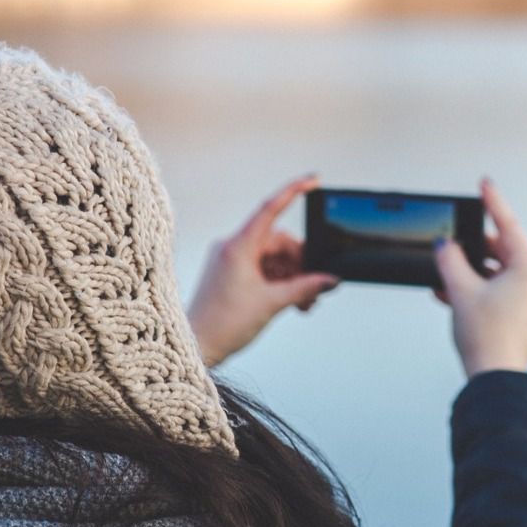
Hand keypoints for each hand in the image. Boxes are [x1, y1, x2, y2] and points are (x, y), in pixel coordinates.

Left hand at [188, 175, 338, 365]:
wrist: (196, 347)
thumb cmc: (224, 325)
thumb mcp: (272, 304)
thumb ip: (305, 288)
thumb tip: (330, 280)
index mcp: (238, 246)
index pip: (270, 209)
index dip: (293, 191)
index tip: (314, 179)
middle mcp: (231, 247)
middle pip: (278, 242)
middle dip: (301, 263)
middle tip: (315, 289)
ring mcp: (229, 259)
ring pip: (273, 258)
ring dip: (292, 277)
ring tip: (304, 303)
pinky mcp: (229, 272)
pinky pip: (262, 268)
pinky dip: (279, 282)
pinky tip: (291, 302)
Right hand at [434, 179, 526, 378]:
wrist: (496, 380)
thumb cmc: (486, 337)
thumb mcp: (460, 290)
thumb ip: (450, 260)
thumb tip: (446, 245)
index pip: (509, 227)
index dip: (493, 203)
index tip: (484, 184)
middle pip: (502, 252)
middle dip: (473, 249)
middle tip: (453, 243)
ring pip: (497, 274)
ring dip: (469, 273)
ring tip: (445, 276)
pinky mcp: (521, 318)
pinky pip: (497, 293)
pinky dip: (476, 290)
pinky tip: (451, 295)